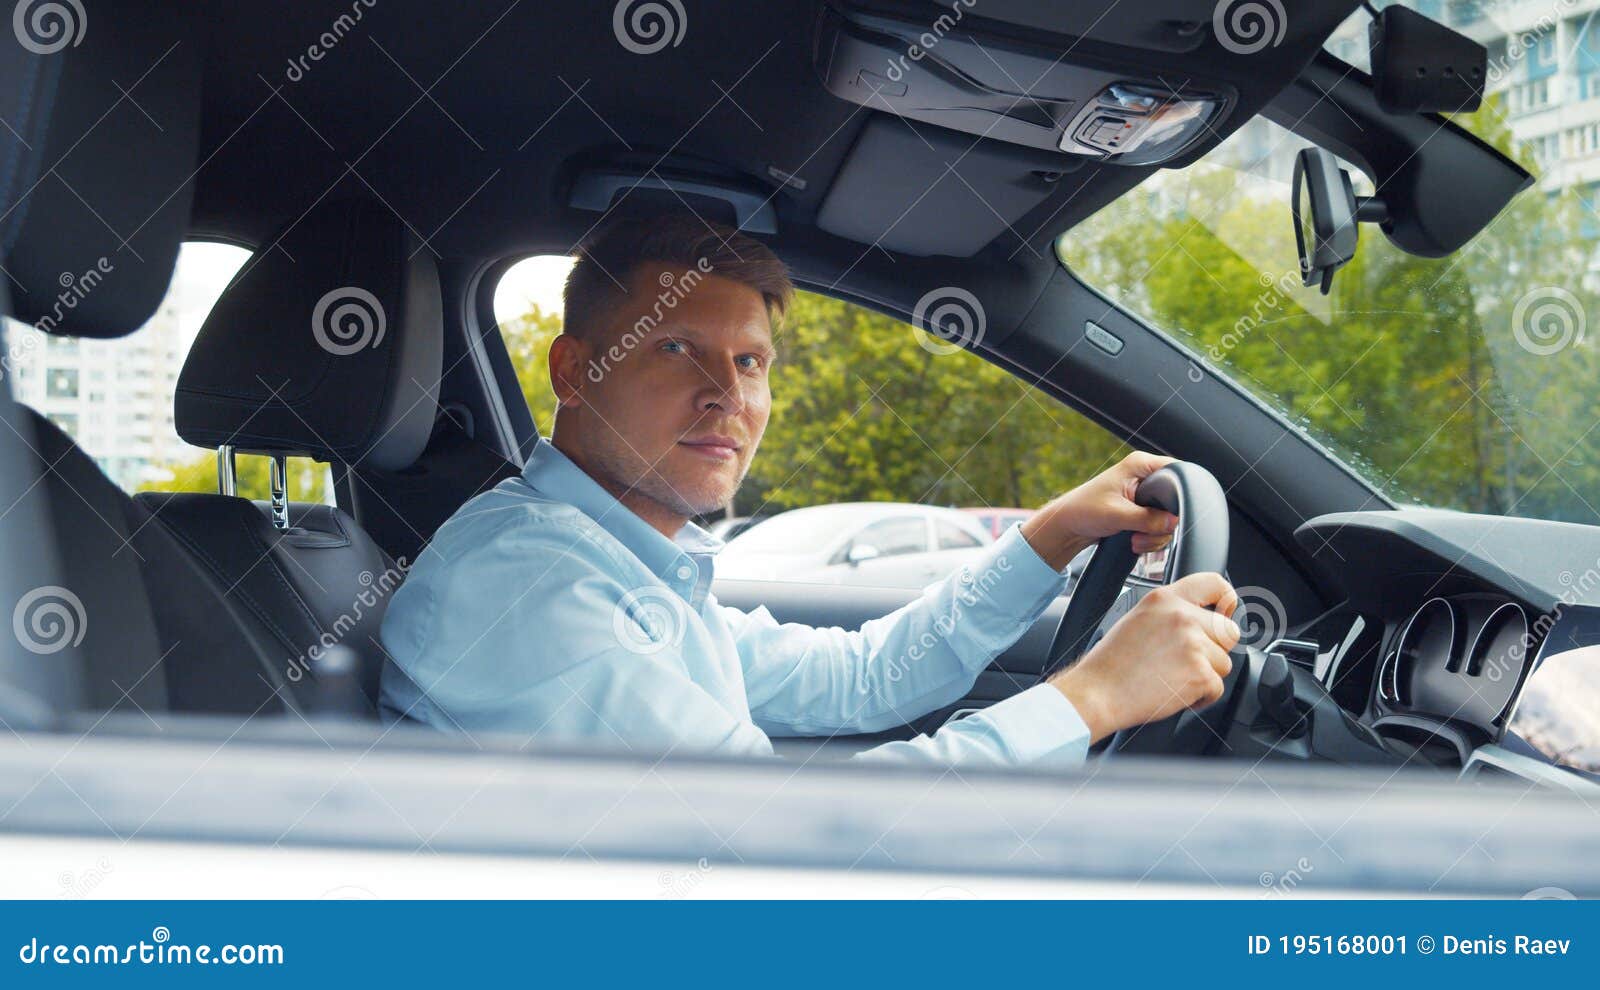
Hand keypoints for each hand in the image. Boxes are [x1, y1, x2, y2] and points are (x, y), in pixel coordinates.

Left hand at [1020, 451, 1178, 570]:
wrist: (1068, 526)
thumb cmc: (1083, 510)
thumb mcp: (1117, 514)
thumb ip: (1148, 519)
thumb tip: (1174, 523)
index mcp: (1141, 465)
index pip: (1177, 473)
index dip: (1180, 494)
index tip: (1170, 515)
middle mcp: (1146, 477)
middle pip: (1176, 501)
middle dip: (1162, 524)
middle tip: (1143, 533)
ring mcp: (1146, 496)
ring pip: (1169, 519)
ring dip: (1155, 535)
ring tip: (1134, 540)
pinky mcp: (1143, 512)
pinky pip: (1159, 527)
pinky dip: (1150, 539)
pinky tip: (1135, 542)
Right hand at [1048, 572, 1240, 743]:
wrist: (1097, 693)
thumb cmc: (1111, 664)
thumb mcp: (1138, 619)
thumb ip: (1171, 613)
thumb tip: (1202, 619)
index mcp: (1164, 599)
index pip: (1215, 584)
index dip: (1227, 601)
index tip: (1227, 613)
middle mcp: (1181, 616)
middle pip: (1228, 631)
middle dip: (1214, 650)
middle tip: (1186, 661)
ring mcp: (1193, 644)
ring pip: (1223, 663)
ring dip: (1205, 675)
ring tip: (1172, 678)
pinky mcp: (1200, 673)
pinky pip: (1217, 688)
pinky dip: (1200, 697)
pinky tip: (1174, 693)